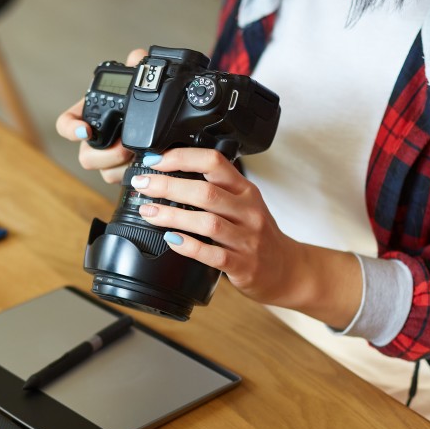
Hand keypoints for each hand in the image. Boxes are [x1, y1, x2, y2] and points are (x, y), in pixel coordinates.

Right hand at [54, 48, 146, 183]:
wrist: (157, 122)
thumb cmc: (137, 100)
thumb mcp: (136, 81)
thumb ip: (136, 68)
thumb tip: (137, 57)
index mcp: (89, 115)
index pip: (65, 124)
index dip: (71, 129)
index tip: (86, 130)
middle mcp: (92, 140)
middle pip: (85, 157)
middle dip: (106, 155)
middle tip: (126, 146)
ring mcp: (104, 158)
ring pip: (102, 172)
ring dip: (119, 166)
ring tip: (137, 155)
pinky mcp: (119, 170)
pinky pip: (117, 179)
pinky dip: (129, 173)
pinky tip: (143, 164)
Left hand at [131, 148, 361, 327]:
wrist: (287, 270)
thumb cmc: (258, 236)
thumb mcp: (244, 205)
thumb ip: (217, 191)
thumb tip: (170, 177)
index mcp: (246, 191)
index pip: (215, 162)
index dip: (182, 158)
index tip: (155, 160)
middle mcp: (248, 211)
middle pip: (205, 192)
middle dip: (168, 185)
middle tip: (142, 185)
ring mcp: (247, 239)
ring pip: (207, 222)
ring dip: (172, 216)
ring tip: (148, 212)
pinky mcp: (243, 265)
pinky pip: (213, 255)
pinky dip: (189, 246)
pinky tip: (171, 240)